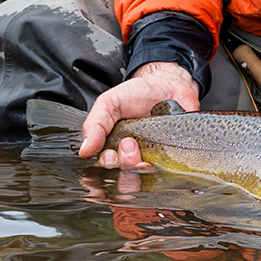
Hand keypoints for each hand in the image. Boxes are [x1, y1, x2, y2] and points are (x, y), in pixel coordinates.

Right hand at [81, 61, 199, 167]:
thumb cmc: (137, 94)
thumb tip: (84, 151)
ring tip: (139, 144)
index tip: (109, 155)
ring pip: (146, 175)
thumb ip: (95, 124)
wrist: (169, 84)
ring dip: (140, 165)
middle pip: (126, 176)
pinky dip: (165, 166)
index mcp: (115, 148)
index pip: (107, 169)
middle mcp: (135, 157)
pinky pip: (171, 170)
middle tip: (128, 144)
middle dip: (124, 164)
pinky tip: (162, 152)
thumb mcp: (109, 103)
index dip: (107, 167)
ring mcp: (156, 158)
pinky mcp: (176, 156)